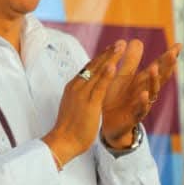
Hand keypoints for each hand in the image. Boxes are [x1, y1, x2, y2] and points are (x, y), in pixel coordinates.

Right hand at [42, 40, 123, 165]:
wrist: (62, 141)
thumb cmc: (69, 128)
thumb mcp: (74, 106)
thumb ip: (81, 97)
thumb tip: (87, 93)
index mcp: (73, 88)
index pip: (88, 69)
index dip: (101, 58)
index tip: (111, 49)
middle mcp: (76, 87)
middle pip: (94, 66)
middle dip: (108, 53)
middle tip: (120, 43)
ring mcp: (82, 94)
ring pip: (97, 72)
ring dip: (110, 58)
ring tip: (121, 47)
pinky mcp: (89, 103)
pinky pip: (100, 86)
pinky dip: (106, 75)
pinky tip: (113, 65)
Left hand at [101, 41, 180, 146]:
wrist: (106, 124)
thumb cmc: (116, 98)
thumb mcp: (122, 77)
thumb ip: (130, 61)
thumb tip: (137, 40)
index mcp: (142, 81)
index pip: (158, 67)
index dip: (168, 57)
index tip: (178, 45)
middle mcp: (145, 91)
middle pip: (159, 78)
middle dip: (167, 66)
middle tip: (173, 54)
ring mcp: (140, 105)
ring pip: (152, 92)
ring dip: (154, 81)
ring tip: (154, 68)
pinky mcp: (133, 117)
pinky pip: (140, 110)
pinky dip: (143, 102)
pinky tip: (144, 94)